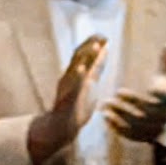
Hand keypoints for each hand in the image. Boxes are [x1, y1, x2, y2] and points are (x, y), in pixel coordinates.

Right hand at [24, 35, 108, 164]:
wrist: (61, 128)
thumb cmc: (76, 105)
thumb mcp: (89, 83)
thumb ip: (96, 68)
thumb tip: (105, 51)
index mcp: (76, 73)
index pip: (84, 55)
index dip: (93, 45)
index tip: (104, 36)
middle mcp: (70, 77)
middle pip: (79, 57)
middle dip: (90, 46)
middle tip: (101, 36)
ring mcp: (68, 87)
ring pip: (75, 68)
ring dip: (85, 57)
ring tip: (95, 46)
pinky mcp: (67, 99)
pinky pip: (72, 87)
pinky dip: (77, 77)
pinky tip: (82, 69)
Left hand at [103, 45, 165, 149]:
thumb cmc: (163, 95)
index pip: (150, 102)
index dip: (134, 98)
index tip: (118, 90)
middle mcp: (161, 117)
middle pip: (141, 114)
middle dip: (123, 107)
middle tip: (107, 99)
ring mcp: (152, 129)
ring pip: (134, 125)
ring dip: (117, 117)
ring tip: (103, 107)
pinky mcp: (144, 137)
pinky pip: (130, 135)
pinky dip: (117, 128)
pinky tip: (105, 118)